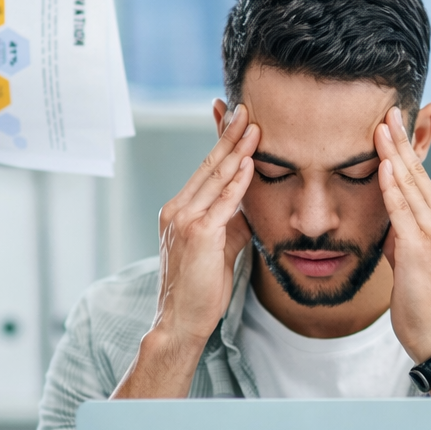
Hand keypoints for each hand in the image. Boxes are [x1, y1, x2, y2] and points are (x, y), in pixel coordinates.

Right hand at [151, 104, 257, 346]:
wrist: (182, 320)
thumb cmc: (202, 288)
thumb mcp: (220, 246)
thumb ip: (232, 221)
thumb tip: (250, 202)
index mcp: (178, 209)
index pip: (204, 168)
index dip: (220, 142)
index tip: (234, 118)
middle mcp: (177, 209)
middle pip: (209, 165)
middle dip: (229, 135)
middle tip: (245, 109)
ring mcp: (184, 220)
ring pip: (215, 177)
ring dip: (236, 149)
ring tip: (253, 125)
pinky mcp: (198, 234)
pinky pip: (222, 202)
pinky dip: (237, 180)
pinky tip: (250, 162)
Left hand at [377, 106, 430, 361]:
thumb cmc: (419, 301)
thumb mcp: (406, 259)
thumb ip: (399, 233)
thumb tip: (386, 215)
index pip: (420, 179)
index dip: (406, 150)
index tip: (393, 124)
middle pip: (417, 174)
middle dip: (401, 140)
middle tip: (389, 110)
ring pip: (410, 186)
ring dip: (394, 153)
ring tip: (382, 126)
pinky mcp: (420, 249)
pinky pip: (403, 211)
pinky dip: (392, 185)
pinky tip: (383, 164)